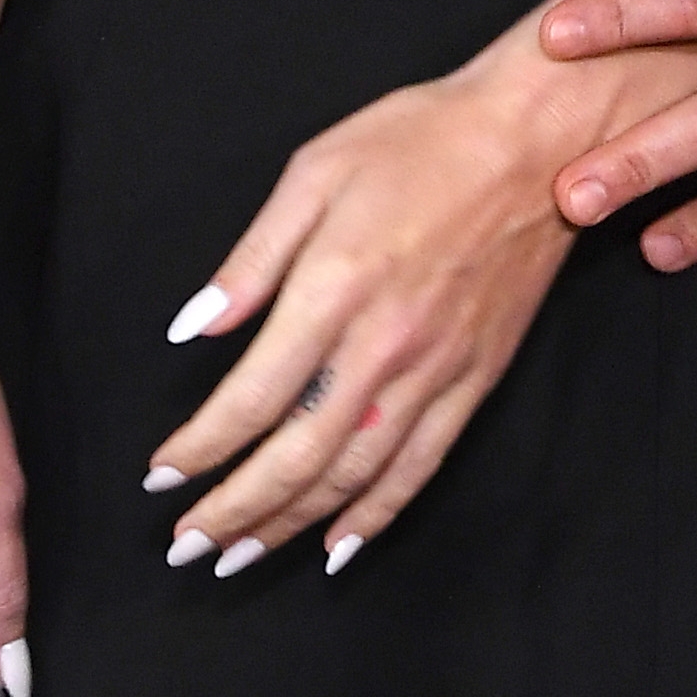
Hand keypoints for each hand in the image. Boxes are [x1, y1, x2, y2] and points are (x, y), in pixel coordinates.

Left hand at [143, 53, 581, 573]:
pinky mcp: (474, 380)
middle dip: (232, 511)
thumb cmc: (422, 141)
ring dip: (289, 525)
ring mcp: (434, 371)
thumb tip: (193, 327)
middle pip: (296, 457)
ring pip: (352, 475)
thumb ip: (253, 259)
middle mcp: (383, 346)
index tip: (160, 477)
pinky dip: (376, 515)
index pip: (251, 398)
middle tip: (184, 547)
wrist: (536, 142)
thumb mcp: (315, 171)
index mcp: (333, 290)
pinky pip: (420, 467)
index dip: (199, 449)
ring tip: (239, 556)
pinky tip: (338, 547)